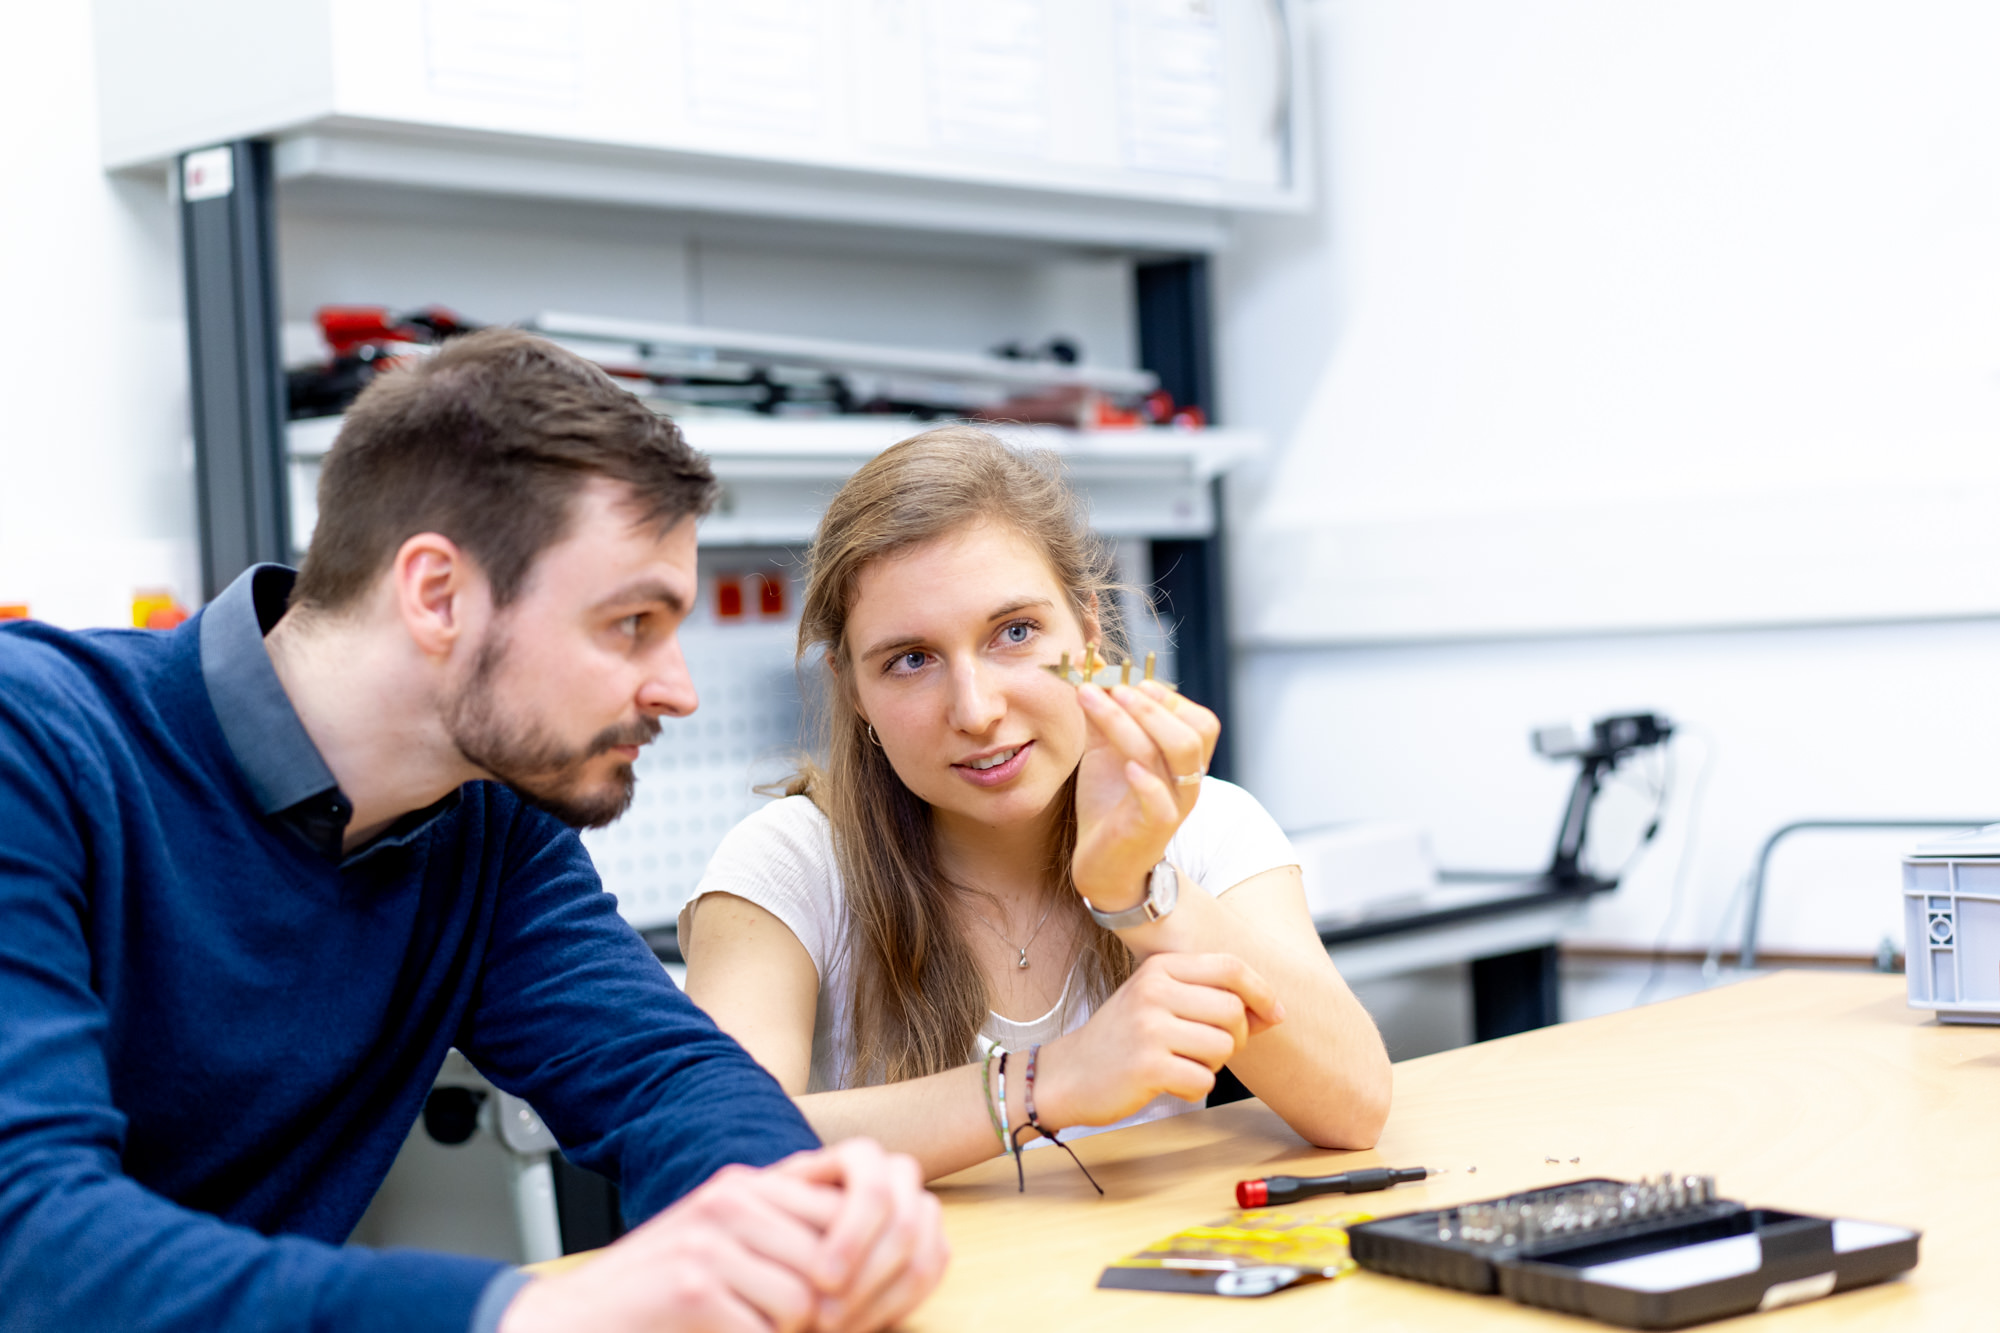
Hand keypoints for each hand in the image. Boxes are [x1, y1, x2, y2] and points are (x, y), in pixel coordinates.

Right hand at [498, 1141, 946, 1332]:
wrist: (576, 1319)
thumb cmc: (659, 1290)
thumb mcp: (725, 1241)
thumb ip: (783, 1233)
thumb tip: (870, 1257)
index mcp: (745, 1183)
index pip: (841, 1211)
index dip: (853, 1266)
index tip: (840, 1303)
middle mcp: (730, 1198)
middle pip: (831, 1257)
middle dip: (828, 1307)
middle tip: (804, 1327)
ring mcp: (710, 1238)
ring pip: (804, 1298)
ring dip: (787, 1332)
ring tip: (753, 1329)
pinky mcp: (691, 1284)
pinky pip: (763, 1329)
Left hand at [771, 1138, 949, 1332]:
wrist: (786, 1242)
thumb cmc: (769, 1225)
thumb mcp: (766, 1212)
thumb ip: (779, 1212)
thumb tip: (791, 1241)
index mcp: (861, 1156)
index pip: (872, 1189)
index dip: (852, 1236)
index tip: (820, 1280)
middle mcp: (897, 1175)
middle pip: (903, 1224)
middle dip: (866, 1277)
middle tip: (827, 1318)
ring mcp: (920, 1208)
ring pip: (921, 1254)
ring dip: (880, 1299)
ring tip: (836, 1328)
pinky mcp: (933, 1243)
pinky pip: (930, 1275)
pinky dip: (896, 1306)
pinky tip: (857, 1326)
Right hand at [1032, 953, 1282, 1130]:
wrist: (1068, 1074)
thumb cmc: (1122, 1038)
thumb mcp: (1159, 1001)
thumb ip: (1209, 999)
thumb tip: (1274, 1012)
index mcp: (1160, 968)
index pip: (1230, 966)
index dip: (1262, 991)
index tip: (1275, 1014)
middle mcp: (1154, 990)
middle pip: (1233, 1009)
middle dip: (1236, 1037)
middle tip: (1211, 1051)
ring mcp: (1149, 1027)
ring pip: (1223, 1046)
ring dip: (1213, 1065)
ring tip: (1183, 1065)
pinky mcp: (1147, 1066)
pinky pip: (1204, 1080)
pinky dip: (1194, 1088)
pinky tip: (1169, 1084)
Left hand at [1072, 680, 1218, 910]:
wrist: (1103, 864)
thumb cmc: (1109, 804)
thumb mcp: (1105, 751)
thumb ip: (1102, 713)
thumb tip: (1091, 665)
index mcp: (1183, 762)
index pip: (1200, 721)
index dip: (1168, 696)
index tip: (1128, 680)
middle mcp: (1187, 782)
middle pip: (1194, 733)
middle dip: (1154, 704)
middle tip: (1115, 686)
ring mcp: (1173, 805)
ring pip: (1174, 756)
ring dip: (1137, 724)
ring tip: (1102, 703)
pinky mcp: (1153, 828)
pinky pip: (1160, 801)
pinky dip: (1146, 780)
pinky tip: (1126, 765)